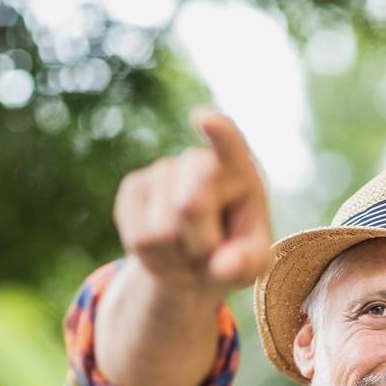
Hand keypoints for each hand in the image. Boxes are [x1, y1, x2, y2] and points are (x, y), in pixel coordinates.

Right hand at [113, 108, 271, 302]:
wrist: (193, 260)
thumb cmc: (233, 256)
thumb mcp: (251, 264)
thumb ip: (247, 265)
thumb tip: (225, 266)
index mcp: (241, 172)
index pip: (232, 147)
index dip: (219, 134)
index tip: (205, 119)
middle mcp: (200, 161)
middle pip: (190, 206)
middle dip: (201, 245)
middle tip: (210, 254)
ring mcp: (164, 169)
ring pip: (161, 232)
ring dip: (177, 259)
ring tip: (188, 253)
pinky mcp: (134, 187)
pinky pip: (138, 238)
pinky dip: (153, 259)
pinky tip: (165, 251)